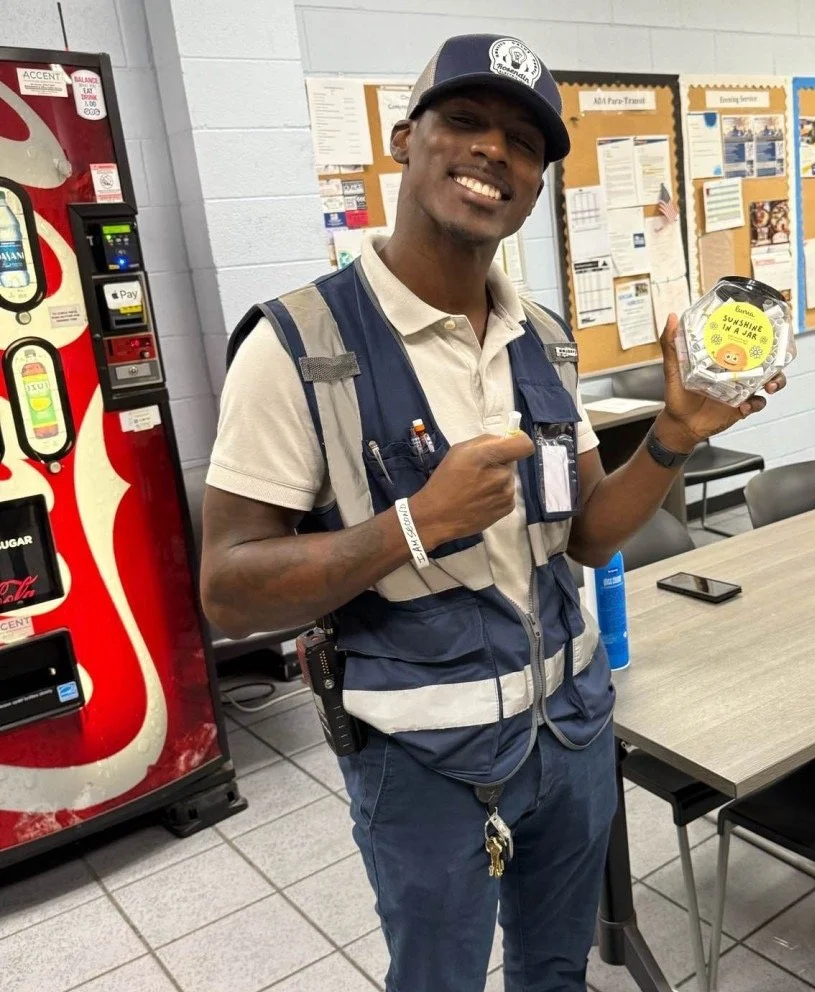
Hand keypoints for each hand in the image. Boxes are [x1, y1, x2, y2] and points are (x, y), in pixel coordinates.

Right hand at [410, 433, 534, 548]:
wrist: (437, 517)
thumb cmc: (444, 481)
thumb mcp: (458, 451)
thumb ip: (484, 441)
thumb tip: (503, 441)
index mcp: (488, 456)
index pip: (524, 445)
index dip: (519, 441)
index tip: (508, 444)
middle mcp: (502, 475)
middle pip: (512, 463)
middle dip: (498, 464)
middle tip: (478, 473)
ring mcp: (507, 494)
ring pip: (509, 479)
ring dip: (497, 481)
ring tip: (477, 490)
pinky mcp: (507, 508)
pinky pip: (508, 494)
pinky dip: (497, 495)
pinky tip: (481, 500)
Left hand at [659, 313, 786, 449]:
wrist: (681, 424)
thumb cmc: (677, 395)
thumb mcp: (673, 368)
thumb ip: (671, 344)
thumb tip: (672, 318)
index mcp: (723, 358)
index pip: (746, 341)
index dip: (760, 334)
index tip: (765, 328)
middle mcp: (736, 371)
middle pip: (765, 359)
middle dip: (776, 357)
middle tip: (773, 359)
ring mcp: (741, 389)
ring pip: (769, 380)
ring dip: (775, 381)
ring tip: (770, 385)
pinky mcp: (743, 406)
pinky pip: (758, 403)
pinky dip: (755, 404)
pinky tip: (745, 406)